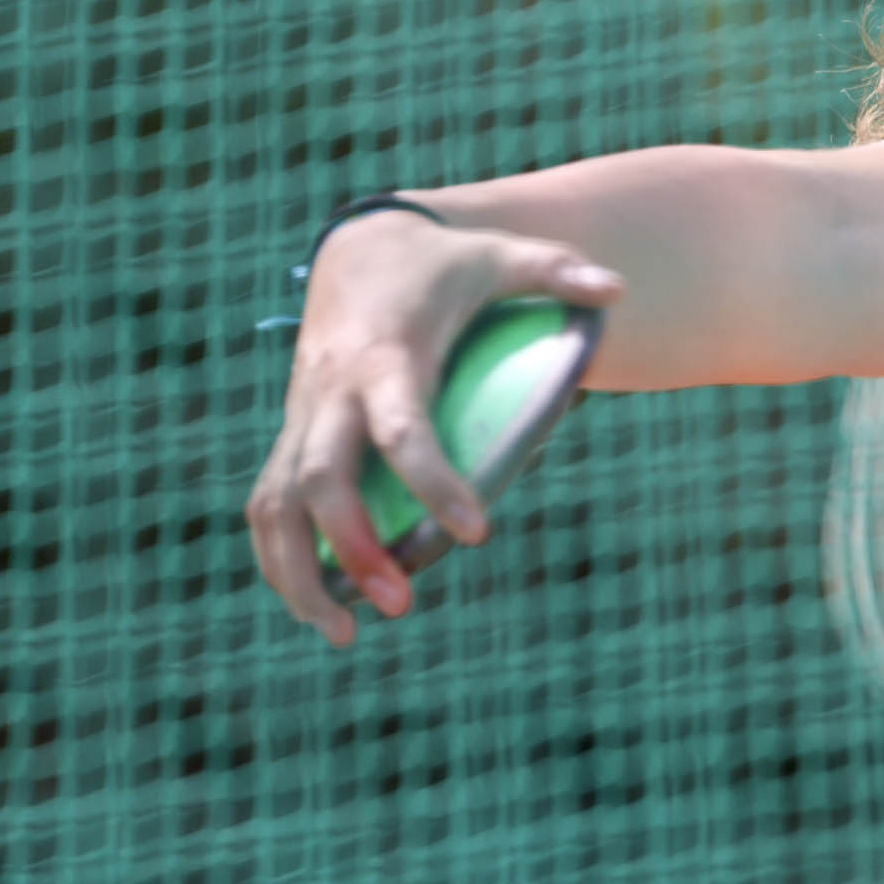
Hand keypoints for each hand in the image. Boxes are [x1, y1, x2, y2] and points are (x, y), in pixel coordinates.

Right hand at [245, 210, 622, 647]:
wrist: (356, 248)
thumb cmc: (442, 265)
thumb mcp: (500, 255)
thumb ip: (556, 271)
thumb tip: (617, 290)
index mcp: (387, 356)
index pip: (402, 428)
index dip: (434, 482)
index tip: (477, 534)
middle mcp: (333, 391)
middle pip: (322, 478)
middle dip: (353, 546)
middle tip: (402, 605)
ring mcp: (303, 416)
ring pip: (275, 503)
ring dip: (300, 572)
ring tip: (345, 634)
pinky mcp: (292, 434)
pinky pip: (267, 503)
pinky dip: (279, 558)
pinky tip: (317, 606)